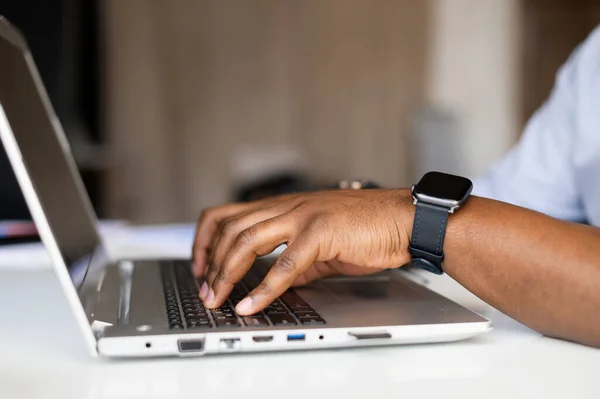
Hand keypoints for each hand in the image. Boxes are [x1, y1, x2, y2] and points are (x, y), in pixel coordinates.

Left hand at [192, 189, 413, 314]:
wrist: (402, 220)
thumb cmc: (367, 228)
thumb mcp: (321, 244)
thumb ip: (295, 261)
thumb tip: (276, 282)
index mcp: (285, 206)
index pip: (229, 214)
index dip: (206, 240)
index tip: (200, 266)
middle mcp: (287, 206)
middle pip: (230, 227)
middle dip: (210, 261)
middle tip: (205, 290)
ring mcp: (302, 216)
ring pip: (246, 239)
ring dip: (226, 272)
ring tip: (217, 298)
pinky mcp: (320, 232)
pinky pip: (283, 264)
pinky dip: (263, 289)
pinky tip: (250, 305)